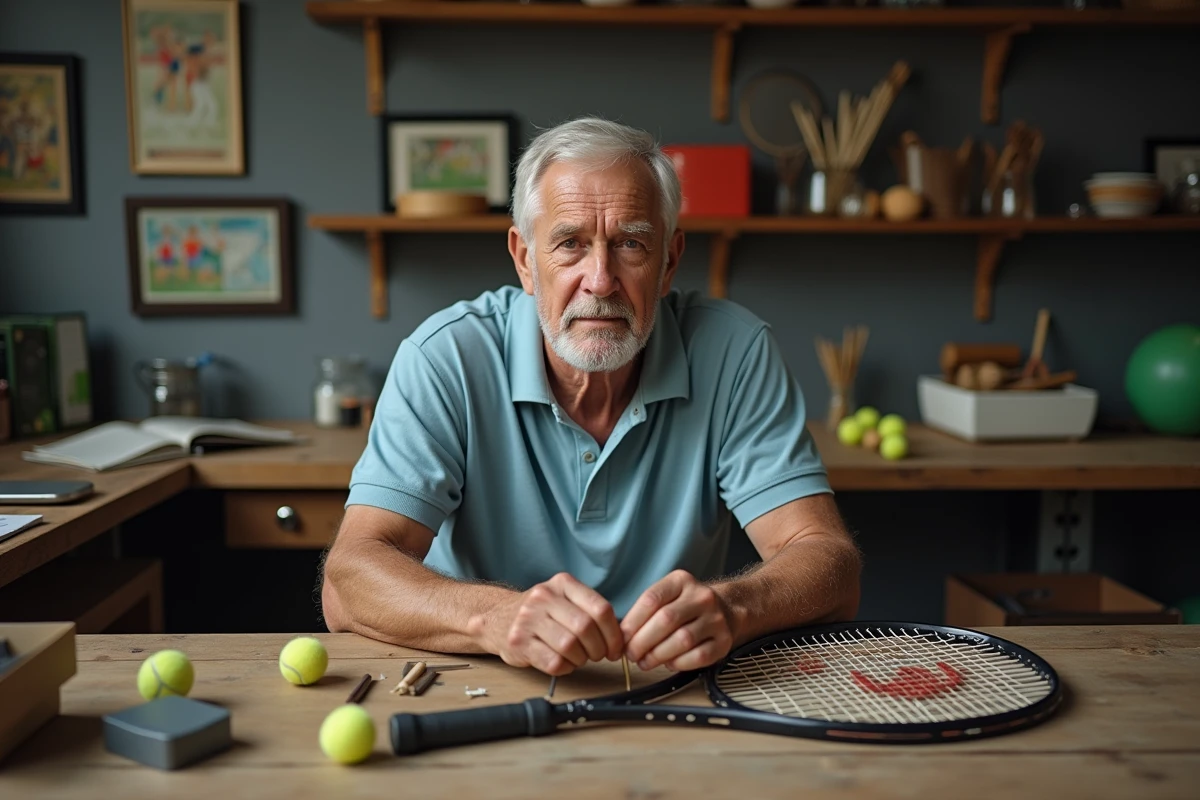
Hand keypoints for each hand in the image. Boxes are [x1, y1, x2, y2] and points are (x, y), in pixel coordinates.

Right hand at [484, 572, 622, 675]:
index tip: (616, 647)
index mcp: (562, 583)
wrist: (497, 618)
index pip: (600, 608)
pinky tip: (563, 662)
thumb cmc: (540, 612)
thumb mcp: (564, 598)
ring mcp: (528, 619)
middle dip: (599, 649)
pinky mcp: (518, 642)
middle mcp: (544, 597)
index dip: (614, 633)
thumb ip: (590, 611)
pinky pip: (553, 662)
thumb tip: (622, 636)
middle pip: (586, 628)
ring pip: (570, 646)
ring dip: (581, 659)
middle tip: (598, 655)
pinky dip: (565, 667)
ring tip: (578, 657)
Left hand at [621, 570, 735, 672]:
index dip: (632, 622)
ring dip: (658, 655)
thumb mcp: (667, 597)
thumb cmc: (685, 607)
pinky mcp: (724, 640)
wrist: (726, 610)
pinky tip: (669, 664)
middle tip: (631, 655)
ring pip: (682, 640)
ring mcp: (716, 618)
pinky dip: (679, 663)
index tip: (622, 638)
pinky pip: (699, 656)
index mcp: (681, 581)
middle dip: (642, 642)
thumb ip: (646, 612)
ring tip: (645, 662)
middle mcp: (701, 596)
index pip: (652, 599)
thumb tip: (622, 637)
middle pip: (666, 620)